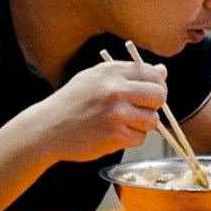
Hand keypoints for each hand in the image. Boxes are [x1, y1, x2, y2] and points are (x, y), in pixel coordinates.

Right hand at [33, 57, 166, 163]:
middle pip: (159, 96)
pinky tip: (114, 134)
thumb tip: (162, 71)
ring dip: (142, 125)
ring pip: (152, 120)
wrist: (47, 129)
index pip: (154, 74)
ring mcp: (117, 114)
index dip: (157, 85)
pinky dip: (131, 139)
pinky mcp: (116, 136)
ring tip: (121, 123)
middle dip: (154, 105)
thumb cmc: (71, 103)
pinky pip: (140, 138)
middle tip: (140, 110)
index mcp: (112, 72)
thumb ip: (129, 74)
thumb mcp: (95, 78)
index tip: (150, 93)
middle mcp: (116, 90)